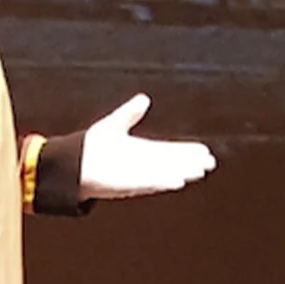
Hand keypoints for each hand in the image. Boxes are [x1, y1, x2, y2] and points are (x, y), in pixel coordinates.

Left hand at [78, 94, 216, 199]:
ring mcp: (138, 176)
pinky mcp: (130, 185)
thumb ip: (130, 113)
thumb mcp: (114, 124)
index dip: (187, 151)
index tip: (204, 151)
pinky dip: (165, 182)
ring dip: (183, 173)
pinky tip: (179, 181)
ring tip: (200, 172)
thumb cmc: (92, 147)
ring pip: (167, 174)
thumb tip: (144, 98)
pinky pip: (152, 184)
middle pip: (173, 163)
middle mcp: (144, 165)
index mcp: (142, 151)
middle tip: (210, 163)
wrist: (73, 165)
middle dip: (191, 163)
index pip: (170, 151)